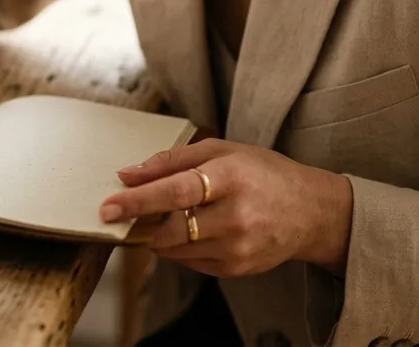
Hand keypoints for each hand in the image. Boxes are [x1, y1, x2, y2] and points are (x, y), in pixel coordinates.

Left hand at [99, 139, 352, 276]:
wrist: (311, 212)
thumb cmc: (262, 173)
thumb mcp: (221, 151)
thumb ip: (170, 161)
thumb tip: (127, 174)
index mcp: (231, 177)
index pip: (176, 192)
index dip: (138, 201)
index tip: (108, 207)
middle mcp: (236, 216)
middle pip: (172, 228)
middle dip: (141, 223)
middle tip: (123, 212)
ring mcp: (238, 247)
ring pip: (176, 249)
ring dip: (159, 235)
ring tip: (168, 216)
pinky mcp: (237, 268)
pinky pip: (190, 262)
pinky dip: (180, 247)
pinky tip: (196, 230)